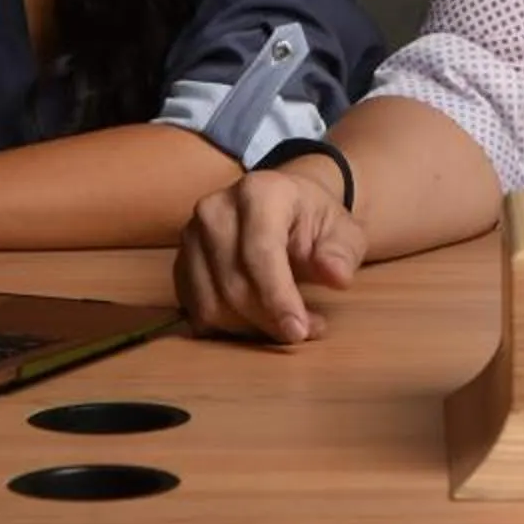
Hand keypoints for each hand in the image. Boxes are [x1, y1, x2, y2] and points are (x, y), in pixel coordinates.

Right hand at [175, 166, 367, 344]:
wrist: (283, 207)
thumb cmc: (314, 221)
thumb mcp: (343, 230)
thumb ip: (342, 252)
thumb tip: (336, 275)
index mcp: (259, 191)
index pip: (260, 251)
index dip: (277, 296)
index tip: (298, 331)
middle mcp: (216, 209)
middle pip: (234, 282)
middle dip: (269, 319)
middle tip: (304, 331)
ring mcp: (191, 235)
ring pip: (212, 303)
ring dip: (250, 328)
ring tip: (285, 324)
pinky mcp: (181, 262)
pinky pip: (197, 311)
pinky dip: (228, 328)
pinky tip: (257, 322)